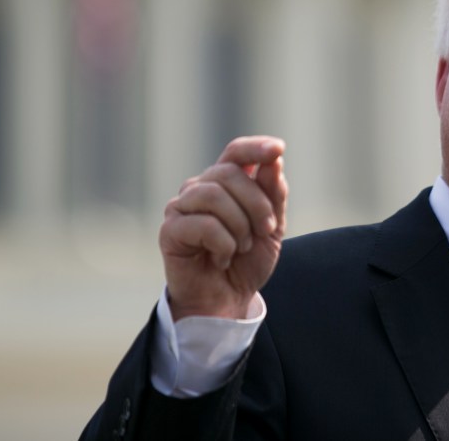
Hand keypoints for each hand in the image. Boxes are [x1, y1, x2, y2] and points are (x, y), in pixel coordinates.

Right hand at [159, 136, 287, 320]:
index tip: (278, 148)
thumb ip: (273, 194)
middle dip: (257, 203)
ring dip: (240, 226)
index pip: (235, 152)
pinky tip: (222, 258)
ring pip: (215, 196)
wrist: (227, 300)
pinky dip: (223, 244)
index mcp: (224, 183)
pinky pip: (203, 224)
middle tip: (267, 230)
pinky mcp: (170, 230)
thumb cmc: (246, 261)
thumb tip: (274, 161)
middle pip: (229, 173)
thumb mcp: (271, 227)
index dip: (255, 147)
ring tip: (242, 247)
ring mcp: (181, 207)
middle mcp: (199, 188)